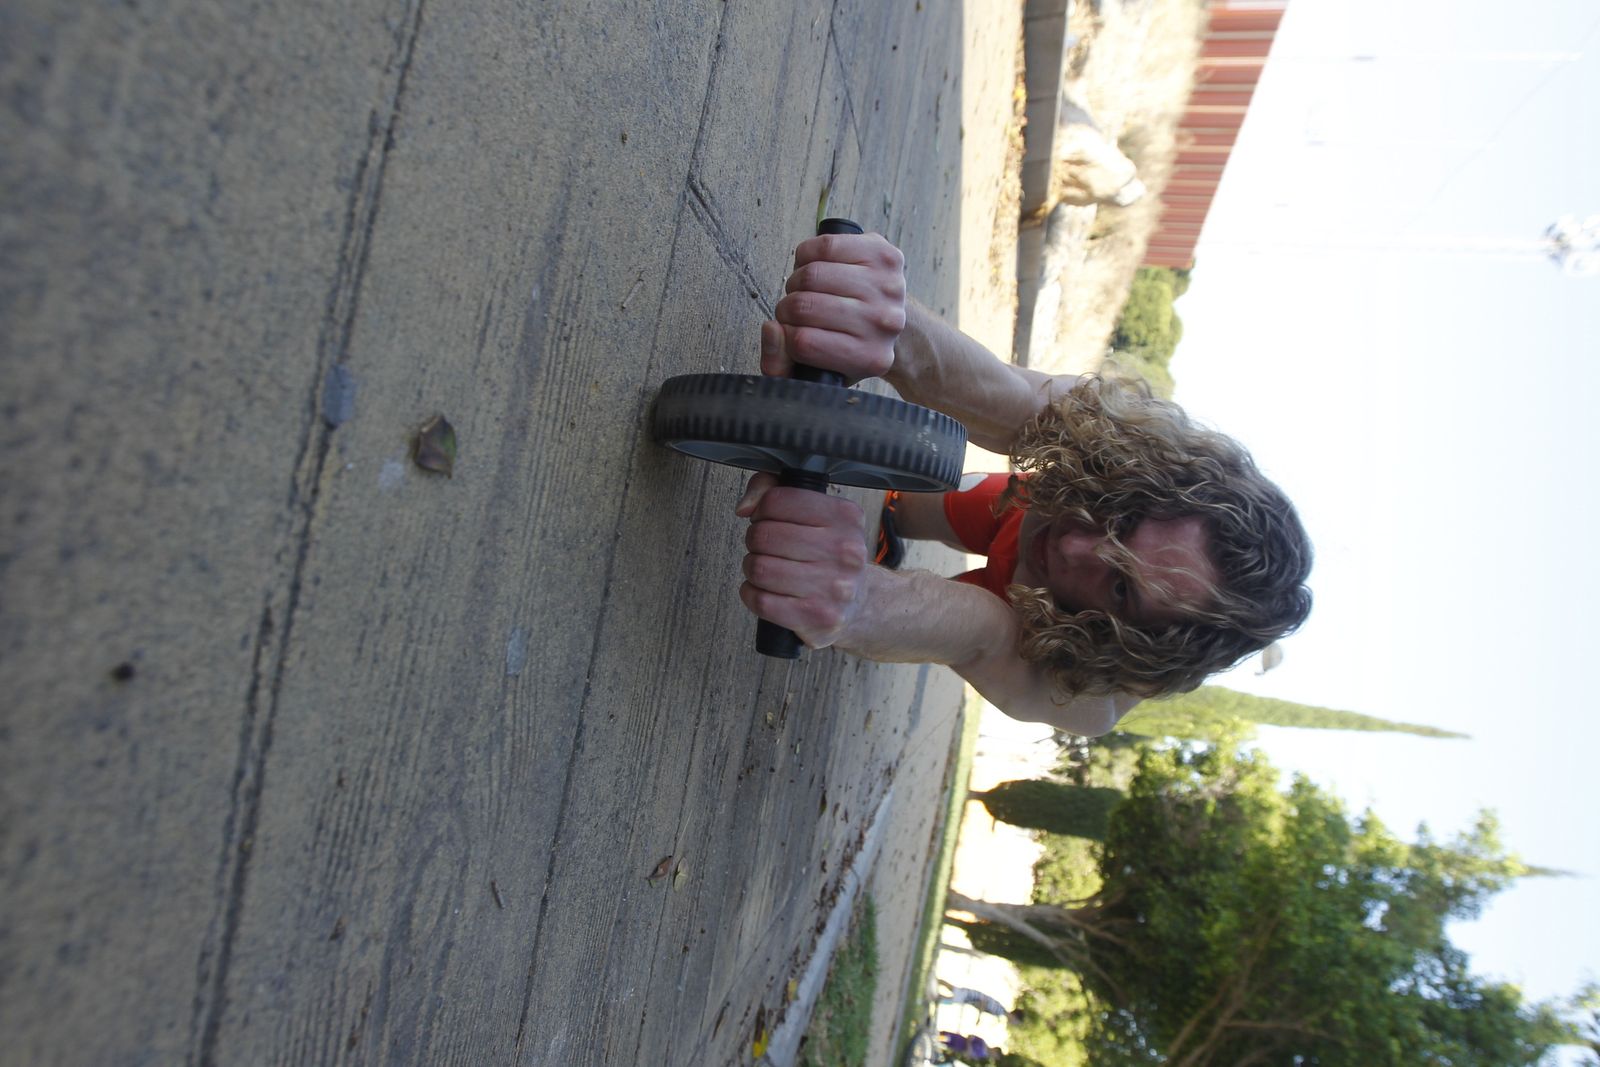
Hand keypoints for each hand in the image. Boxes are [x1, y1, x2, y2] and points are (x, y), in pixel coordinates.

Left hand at [734, 473, 869, 647]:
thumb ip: (773, 490)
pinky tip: (764, 590)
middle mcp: (845, 551)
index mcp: (845, 517)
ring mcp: (833, 587)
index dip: (762, 510)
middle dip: (755, 540)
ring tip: (764, 568)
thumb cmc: (830, 556)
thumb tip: (745, 506)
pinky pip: (761, 601)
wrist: (859, 603)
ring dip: (752, 567)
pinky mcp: (817, 617)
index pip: (778, 500)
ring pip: (760, 568)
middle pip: (764, 535)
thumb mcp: (816, 513)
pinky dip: (752, 594)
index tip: (768, 519)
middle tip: (764, 546)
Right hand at [761, 232, 906, 381]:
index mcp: (869, 359)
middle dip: (788, 307)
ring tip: (805, 289)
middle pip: (804, 307)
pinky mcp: (885, 255)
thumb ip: (778, 364)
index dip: (785, 336)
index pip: (802, 343)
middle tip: (795, 310)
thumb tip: (771, 328)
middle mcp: (883, 324)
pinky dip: (808, 255)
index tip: (791, 332)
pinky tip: (814, 266)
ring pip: (812, 274)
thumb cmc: (846, 343)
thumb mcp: (815, 369)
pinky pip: (826, 246)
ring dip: (797, 280)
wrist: (887, 319)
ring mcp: (887, 287)